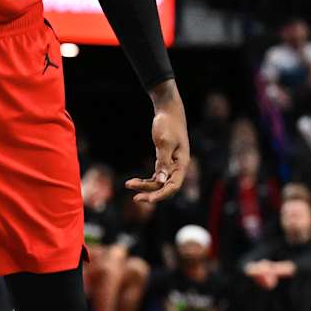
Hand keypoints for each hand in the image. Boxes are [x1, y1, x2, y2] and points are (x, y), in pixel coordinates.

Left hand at [127, 86, 187, 204]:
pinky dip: (146, 180)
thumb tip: (161, 181)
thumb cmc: (167, 124)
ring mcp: (172, 165)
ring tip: (128, 184)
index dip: (161, 195)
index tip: (147, 200)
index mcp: (182, 164)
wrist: (168, 110)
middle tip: (135, 199)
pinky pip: (156, 177)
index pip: (173, 186)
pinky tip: (134, 182)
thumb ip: (163, 162)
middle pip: (165, 187)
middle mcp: (178, 167)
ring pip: (159, 183)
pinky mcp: (164, 160)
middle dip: (150, 193)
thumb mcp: (164, 142)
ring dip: (145, 186)